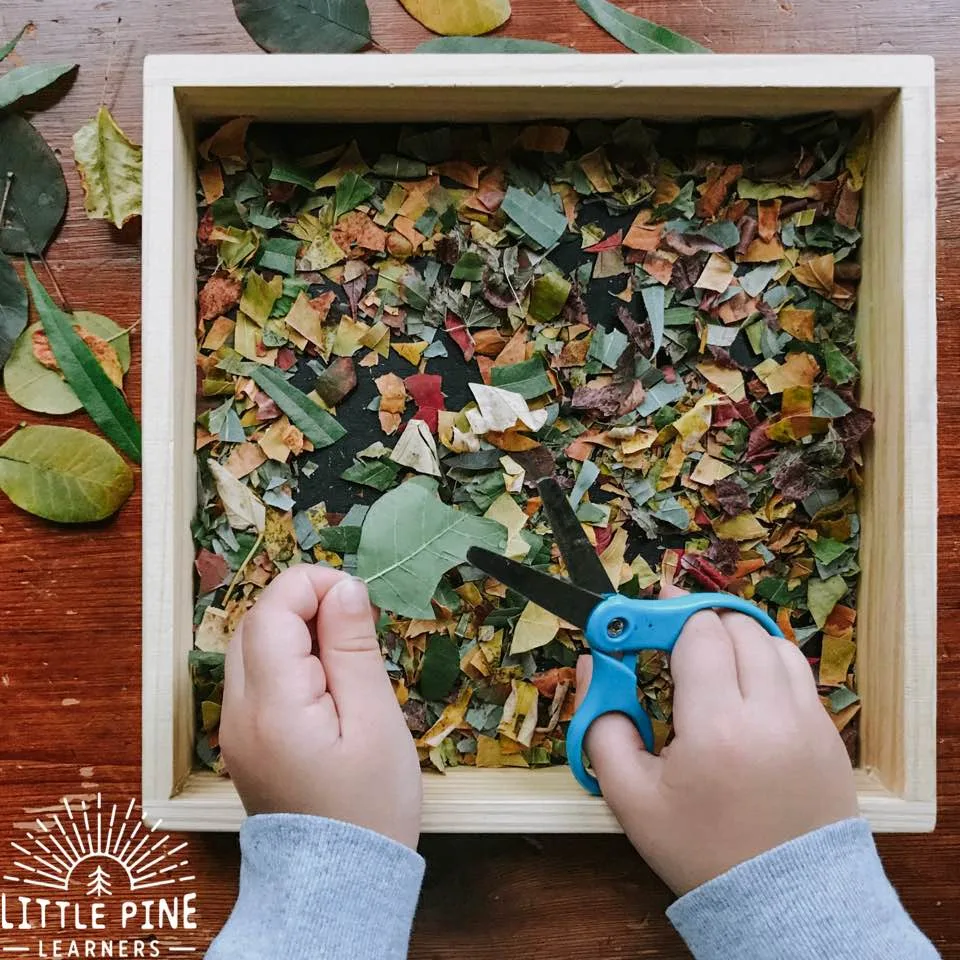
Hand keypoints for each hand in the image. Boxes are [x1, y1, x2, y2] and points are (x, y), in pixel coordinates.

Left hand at [220, 566, 421, 848]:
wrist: (337, 884)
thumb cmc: (370, 804)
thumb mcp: (375, 720)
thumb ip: (353, 649)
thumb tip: (344, 587)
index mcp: (272, 705)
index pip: (272, 612)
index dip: (311, 586)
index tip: (357, 597)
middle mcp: (238, 712)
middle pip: (254, 625)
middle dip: (301, 605)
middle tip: (354, 625)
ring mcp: (234, 728)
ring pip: (250, 649)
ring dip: (293, 631)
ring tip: (344, 657)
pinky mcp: (242, 741)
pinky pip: (254, 679)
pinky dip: (285, 661)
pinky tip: (325, 685)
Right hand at [577, 586, 857, 894]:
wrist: (785, 904)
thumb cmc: (700, 850)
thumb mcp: (630, 799)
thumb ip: (601, 726)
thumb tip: (593, 664)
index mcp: (717, 728)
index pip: (699, 633)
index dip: (667, 615)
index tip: (644, 618)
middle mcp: (771, 712)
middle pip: (737, 626)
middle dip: (699, 623)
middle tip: (672, 641)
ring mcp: (808, 720)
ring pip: (773, 641)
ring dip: (737, 638)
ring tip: (712, 662)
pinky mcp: (829, 733)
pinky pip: (797, 672)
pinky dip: (768, 663)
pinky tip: (746, 688)